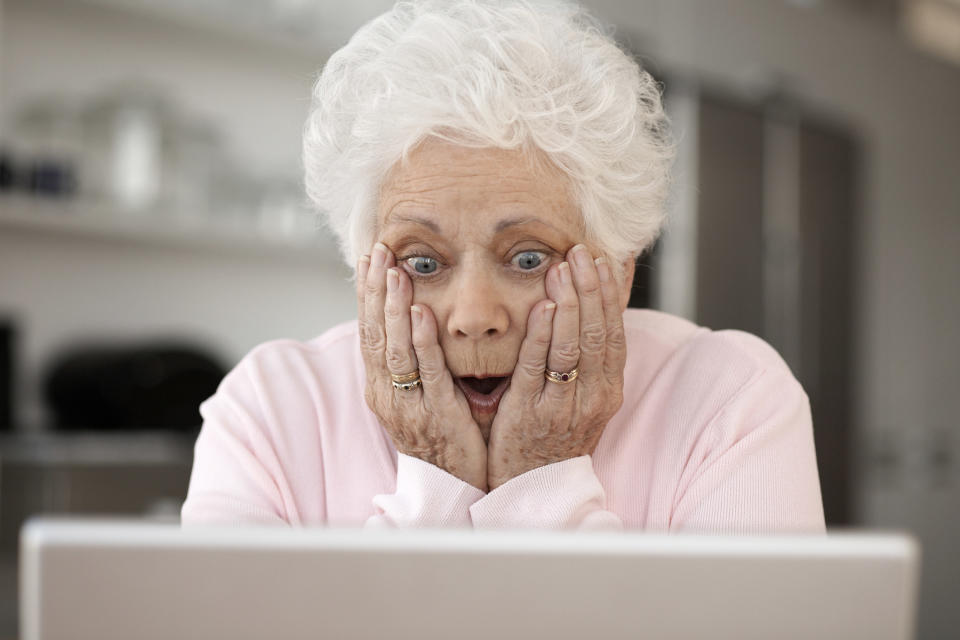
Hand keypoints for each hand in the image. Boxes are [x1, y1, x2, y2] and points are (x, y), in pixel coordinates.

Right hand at [357, 242, 487, 490]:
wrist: (451, 490)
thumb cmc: (440, 440)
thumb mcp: (418, 397)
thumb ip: (414, 362)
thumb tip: (413, 320)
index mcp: (381, 388)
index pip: (369, 332)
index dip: (367, 295)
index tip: (369, 259)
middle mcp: (387, 394)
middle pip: (375, 334)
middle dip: (376, 291)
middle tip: (378, 253)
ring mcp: (409, 405)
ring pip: (396, 350)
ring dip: (395, 309)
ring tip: (395, 273)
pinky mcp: (437, 415)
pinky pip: (428, 374)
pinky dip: (422, 342)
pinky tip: (421, 315)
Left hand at [486, 244, 626, 489]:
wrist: (533, 488)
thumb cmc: (553, 437)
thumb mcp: (580, 399)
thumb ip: (585, 361)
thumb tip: (587, 314)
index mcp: (608, 391)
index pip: (614, 333)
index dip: (609, 295)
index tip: (603, 260)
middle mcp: (593, 397)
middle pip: (597, 334)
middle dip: (591, 289)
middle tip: (583, 252)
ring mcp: (563, 406)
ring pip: (572, 347)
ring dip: (569, 304)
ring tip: (563, 268)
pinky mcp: (531, 413)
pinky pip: (538, 367)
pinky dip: (542, 335)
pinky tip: (543, 307)